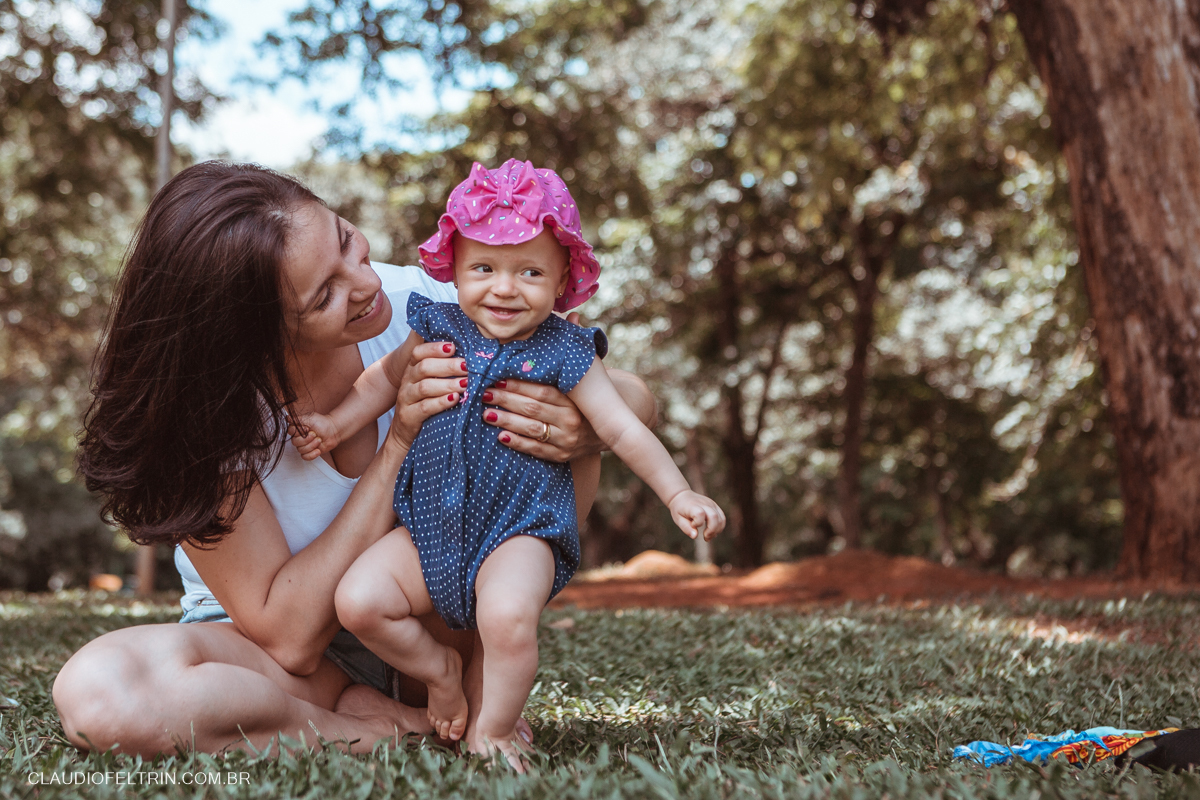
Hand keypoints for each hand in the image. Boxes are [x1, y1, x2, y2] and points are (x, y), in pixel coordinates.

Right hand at [288, 412, 339, 460]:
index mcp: (297, 428)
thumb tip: (287, 418)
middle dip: (306, 439)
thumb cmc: (322, 423)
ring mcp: (304, 445)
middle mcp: (299, 437)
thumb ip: (298, 419)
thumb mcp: (310, 418)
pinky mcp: (309, 452)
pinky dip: (312, 454)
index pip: (290, 432)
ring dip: (312, 445)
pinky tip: (318, 450)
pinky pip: (305, 457)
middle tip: (315, 434)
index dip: (299, 432)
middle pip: (295, 442)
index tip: (307, 428)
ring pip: (301, 450)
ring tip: (319, 440)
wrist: (333, 430)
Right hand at [387, 341, 469, 449]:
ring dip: (447, 384)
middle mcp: (407, 381)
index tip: (453, 347)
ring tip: (465, 384)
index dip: (434, 348)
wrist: (405, 433)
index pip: (418, 352)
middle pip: (424, 367)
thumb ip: (442, 368)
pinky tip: (454, 399)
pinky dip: (441, 402)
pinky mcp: (408, 416)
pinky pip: (425, 407)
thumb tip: (466, 353)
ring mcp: (406, 399)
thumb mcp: (430, 383)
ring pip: (425, 387)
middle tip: (467, 366)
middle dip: (448, 366)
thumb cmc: (426, 402)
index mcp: (413, 369)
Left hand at [481, 378, 602, 462]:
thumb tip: (557, 329)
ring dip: (506, 421)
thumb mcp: (578, 385)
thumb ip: (562, 367)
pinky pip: (536, 449)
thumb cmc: (583, 402)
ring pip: (531, 429)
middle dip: (505, 401)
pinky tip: (501, 436)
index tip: (496, 378)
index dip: (518, 385)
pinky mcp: (561, 456)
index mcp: (573, 400)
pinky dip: (518, 443)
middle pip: (532, 409)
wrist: (605, 431)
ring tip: (486, 414)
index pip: (541, 391)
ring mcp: (566, 440)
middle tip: (484, 393)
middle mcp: (571, 420)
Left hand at [667, 491, 725, 540]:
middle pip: (714, 517)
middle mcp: (704, 504)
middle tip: (705, 537)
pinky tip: (712, 531)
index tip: (692, 525)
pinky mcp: (715, 506)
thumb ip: (686, 528)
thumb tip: (695, 536)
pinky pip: (722, 517)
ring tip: (709, 536)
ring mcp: (711, 504)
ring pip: (721, 518)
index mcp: (693, 506)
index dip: (697, 523)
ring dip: (717, 530)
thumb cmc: (679, 509)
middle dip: (712, 530)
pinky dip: (720, 527)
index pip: (700, 514)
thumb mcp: (678, 519)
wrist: (682, 496)